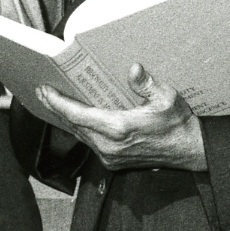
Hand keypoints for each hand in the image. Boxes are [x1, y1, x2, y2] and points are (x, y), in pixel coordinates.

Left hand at [37, 64, 206, 172]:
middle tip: (42, 91)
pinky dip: (78, 128)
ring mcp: (109, 156)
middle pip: (73, 125)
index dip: (58, 103)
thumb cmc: (177, 123)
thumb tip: (133, 69)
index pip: (78, 115)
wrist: (188, 150)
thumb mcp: (167, 98)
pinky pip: (88, 142)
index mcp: (119, 128)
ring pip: (79, 135)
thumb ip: (147, 84)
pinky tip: (74, 118)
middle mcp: (110, 145)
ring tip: (52, 102)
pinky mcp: (112, 161)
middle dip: (55, 108)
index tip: (45, 91)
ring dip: (65, 118)